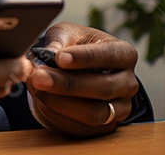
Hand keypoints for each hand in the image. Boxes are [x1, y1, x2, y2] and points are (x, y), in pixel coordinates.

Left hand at [26, 22, 139, 137]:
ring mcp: (120, 109)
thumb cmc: (73, 47)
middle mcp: (127, 83)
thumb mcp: (67, 33)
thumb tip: (50, 53)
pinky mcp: (105, 128)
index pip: (110, 56)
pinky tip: (41, 102)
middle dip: (68, 84)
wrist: (72, 70)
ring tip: (36, 89)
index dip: (85, 58)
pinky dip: (58, 117)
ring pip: (94, 114)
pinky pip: (82, 130)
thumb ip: (59, 40)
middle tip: (39, 76)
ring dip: (61, 104)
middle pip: (103, 88)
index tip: (60, 58)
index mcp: (124, 54)